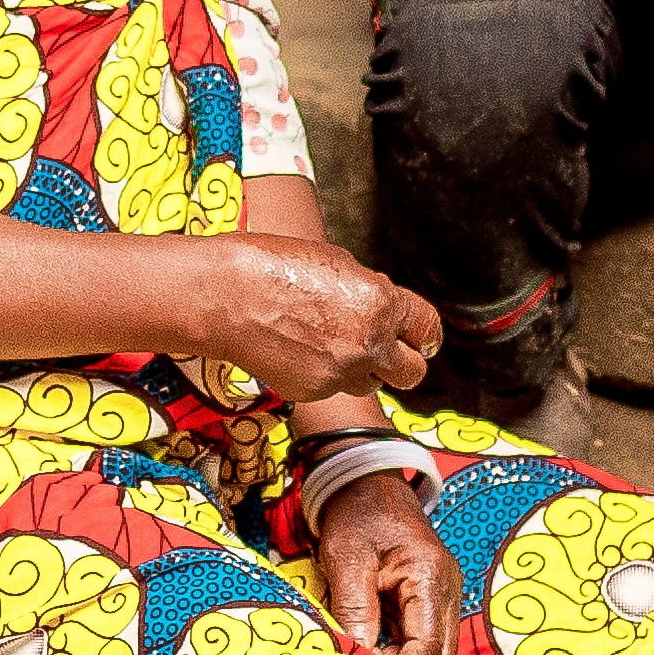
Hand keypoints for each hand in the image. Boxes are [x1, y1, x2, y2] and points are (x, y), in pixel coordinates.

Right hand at [173, 236, 440, 402]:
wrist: (225, 294)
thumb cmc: (273, 266)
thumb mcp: (337, 263)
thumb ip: (369, 292)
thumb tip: (381, 309)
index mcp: (381, 303)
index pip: (428, 329)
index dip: (423, 335)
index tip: (420, 339)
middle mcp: (369, 342)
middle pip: (412, 373)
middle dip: (401, 364)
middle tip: (384, 354)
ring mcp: (341, 373)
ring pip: (368, 384)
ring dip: (358, 370)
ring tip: (326, 343)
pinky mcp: (312, 391)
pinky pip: (330, 388)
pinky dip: (320, 374)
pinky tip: (295, 348)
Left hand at [307, 475, 461, 654]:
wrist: (363, 479)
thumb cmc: (354, 514)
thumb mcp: (347, 560)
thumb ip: (355, 611)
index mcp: (431, 578)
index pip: (427, 646)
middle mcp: (446, 589)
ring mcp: (441, 593)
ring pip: (434, 652)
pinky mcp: (427, 596)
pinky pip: (421, 637)